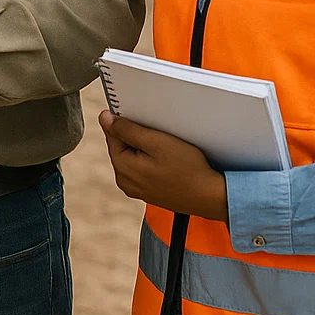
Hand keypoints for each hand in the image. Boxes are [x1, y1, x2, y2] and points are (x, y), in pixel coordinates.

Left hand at [100, 110, 228, 221]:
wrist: (209, 196)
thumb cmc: (187, 169)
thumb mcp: (157, 142)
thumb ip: (127, 130)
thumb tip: (105, 118)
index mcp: (122, 168)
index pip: (112, 134)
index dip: (126, 123)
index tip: (143, 121)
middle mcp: (125, 182)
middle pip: (122, 146)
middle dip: (136, 137)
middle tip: (159, 136)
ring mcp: (136, 189)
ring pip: (133, 157)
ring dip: (145, 149)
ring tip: (165, 150)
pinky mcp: (148, 192)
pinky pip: (143, 169)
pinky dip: (151, 161)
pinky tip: (167, 162)